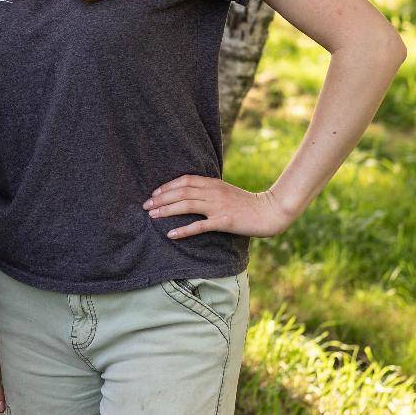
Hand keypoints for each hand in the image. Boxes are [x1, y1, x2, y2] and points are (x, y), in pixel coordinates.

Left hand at [144, 175, 294, 241]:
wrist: (269, 212)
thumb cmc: (247, 204)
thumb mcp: (226, 192)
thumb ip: (210, 191)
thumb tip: (191, 194)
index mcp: (214, 183)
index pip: (185, 180)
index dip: (167, 186)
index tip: (154, 193)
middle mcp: (214, 192)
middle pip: (182, 191)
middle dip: (161, 198)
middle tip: (146, 205)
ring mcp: (218, 206)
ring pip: (187, 205)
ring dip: (167, 210)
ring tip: (152, 216)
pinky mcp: (223, 221)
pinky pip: (200, 226)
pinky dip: (184, 230)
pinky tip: (171, 234)